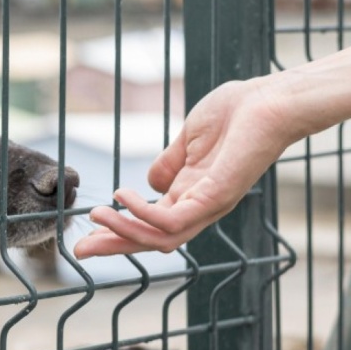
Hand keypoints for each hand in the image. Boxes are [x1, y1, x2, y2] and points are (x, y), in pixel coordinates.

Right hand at [73, 77, 301, 257]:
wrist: (270, 100)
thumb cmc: (236, 113)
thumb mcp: (188, 139)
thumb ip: (169, 163)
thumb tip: (149, 182)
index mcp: (191, 194)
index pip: (150, 223)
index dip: (118, 230)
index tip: (88, 232)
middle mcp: (199, 207)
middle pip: (151, 240)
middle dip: (114, 246)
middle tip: (80, 249)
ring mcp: (208, 205)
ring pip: (159, 238)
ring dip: (123, 232)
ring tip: (96, 215)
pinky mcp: (215, 198)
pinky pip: (172, 220)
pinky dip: (143, 214)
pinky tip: (124, 195)